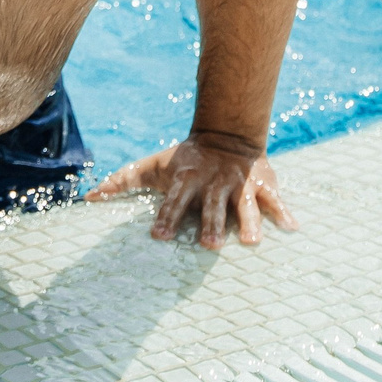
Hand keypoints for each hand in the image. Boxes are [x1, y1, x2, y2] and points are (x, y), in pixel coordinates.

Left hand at [86, 132, 298, 248]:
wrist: (227, 135)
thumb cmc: (183, 160)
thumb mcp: (153, 167)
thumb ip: (122, 182)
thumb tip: (88, 198)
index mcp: (187, 180)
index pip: (174, 200)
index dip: (166, 216)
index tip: (158, 236)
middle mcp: (214, 183)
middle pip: (211, 206)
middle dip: (211, 225)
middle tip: (209, 246)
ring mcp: (240, 184)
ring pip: (245, 204)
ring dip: (249, 222)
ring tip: (252, 242)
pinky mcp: (262, 183)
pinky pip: (275, 199)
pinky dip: (283, 212)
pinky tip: (293, 228)